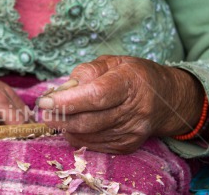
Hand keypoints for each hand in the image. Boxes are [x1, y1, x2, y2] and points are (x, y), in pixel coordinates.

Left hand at [37, 55, 204, 153]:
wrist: (167, 100)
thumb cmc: (134, 75)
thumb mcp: (113, 62)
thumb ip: (87, 71)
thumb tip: (63, 89)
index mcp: (130, 83)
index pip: (95, 96)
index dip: (67, 101)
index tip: (44, 102)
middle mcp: (134, 111)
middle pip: (88, 121)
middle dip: (59, 117)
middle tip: (42, 111)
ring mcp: (131, 132)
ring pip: (88, 135)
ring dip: (65, 126)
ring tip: (57, 114)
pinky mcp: (126, 146)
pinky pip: (93, 145)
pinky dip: (77, 135)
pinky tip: (73, 124)